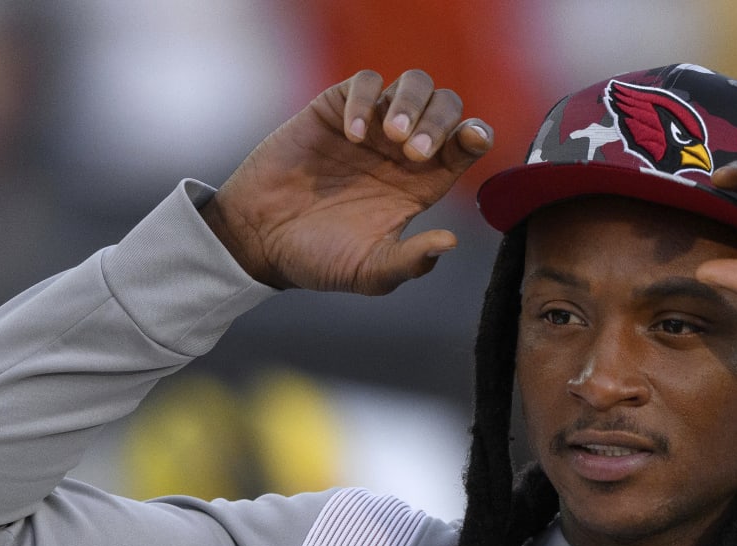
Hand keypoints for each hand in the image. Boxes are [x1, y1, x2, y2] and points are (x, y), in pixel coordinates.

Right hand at [201, 69, 493, 293]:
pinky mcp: (335, 110)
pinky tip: (354, 136)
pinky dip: (366, 101)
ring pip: (412, 84)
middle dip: (440, 121)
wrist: (260, 240)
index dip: (476, 135)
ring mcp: (371, 126)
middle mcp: (402, 150)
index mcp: (422, 183)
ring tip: (394, 137)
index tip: (472, 140)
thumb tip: (450, 242)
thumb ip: (410, 262)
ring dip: (411, 103)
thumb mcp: (370, 272)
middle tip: (415, 153)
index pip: (465, 145)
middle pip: (446, 106)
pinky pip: (364, 83)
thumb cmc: (319, 258)